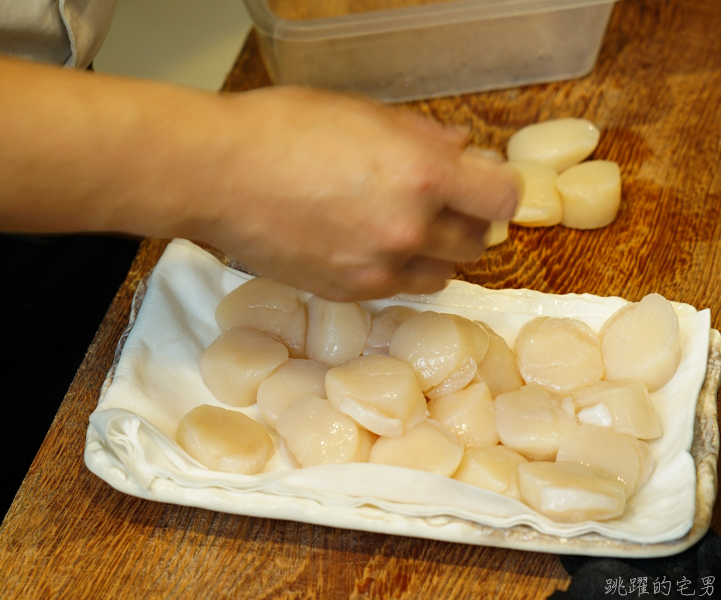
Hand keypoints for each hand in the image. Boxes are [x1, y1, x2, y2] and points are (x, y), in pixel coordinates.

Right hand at [162, 87, 520, 299]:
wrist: (218, 176)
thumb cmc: (282, 130)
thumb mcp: (362, 113)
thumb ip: (422, 135)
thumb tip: (461, 149)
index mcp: (421, 174)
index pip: (502, 199)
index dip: (499, 190)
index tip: (485, 186)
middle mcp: (409, 228)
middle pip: (477, 241)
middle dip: (468, 221)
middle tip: (444, 204)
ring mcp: (379, 268)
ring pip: (443, 274)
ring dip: (438, 253)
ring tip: (408, 230)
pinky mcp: (350, 293)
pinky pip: (399, 289)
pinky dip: (400, 271)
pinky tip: (373, 247)